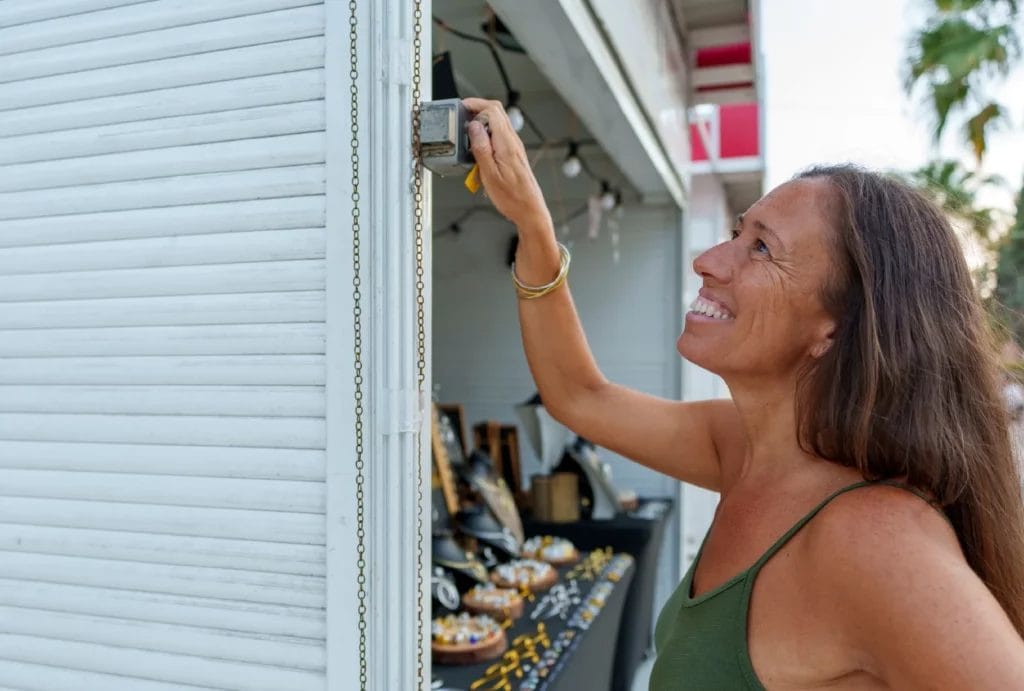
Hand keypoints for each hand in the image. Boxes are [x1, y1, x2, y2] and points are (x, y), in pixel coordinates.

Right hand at [462, 98, 551, 228]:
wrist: (529, 210)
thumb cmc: (512, 198)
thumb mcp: (489, 174)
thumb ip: (481, 147)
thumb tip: (473, 126)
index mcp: (506, 144)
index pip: (492, 110)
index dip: (475, 105)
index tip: (461, 109)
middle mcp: (513, 141)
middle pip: (497, 111)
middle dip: (478, 108)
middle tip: (462, 114)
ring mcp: (514, 146)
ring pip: (498, 122)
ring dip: (482, 121)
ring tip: (467, 131)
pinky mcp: (513, 153)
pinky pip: (499, 135)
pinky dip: (487, 133)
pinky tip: (478, 146)